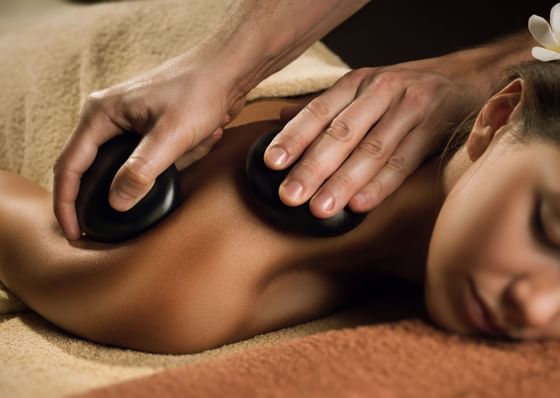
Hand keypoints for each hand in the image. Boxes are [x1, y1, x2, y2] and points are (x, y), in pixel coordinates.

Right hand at [53, 51, 246, 239]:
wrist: (228, 70)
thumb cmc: (199, 91)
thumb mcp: (170, 136)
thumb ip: (140, 171)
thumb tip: (115, 203)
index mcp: (101, 115)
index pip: (70, 165)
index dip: (67, 203)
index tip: (75, 233)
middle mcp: (108, 117)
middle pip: (98, 167)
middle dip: (129, 184)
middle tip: (138, 208)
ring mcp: (128, 121)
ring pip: (135, 164)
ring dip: (170, 163)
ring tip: (198, 142)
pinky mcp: (149, 127)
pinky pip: (156, 156)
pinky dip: (181, 155)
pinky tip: (204, 136)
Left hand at [263, 58, 483, 217]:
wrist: (465, 76)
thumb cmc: (403, 89)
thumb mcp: (363, 88)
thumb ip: (325, 106)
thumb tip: (280, 116)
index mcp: (356, 83)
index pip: (318, 111)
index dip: (293, 137)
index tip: (271, 163)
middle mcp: (380, 92)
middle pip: (341, 134)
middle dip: (313, 167)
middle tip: (289, 197)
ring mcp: (409, 109)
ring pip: (371, 151)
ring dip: (344, 182)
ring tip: (320, 209)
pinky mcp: (433, 129)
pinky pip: (403, 162)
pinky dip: (381, 185)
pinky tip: (360, 205)